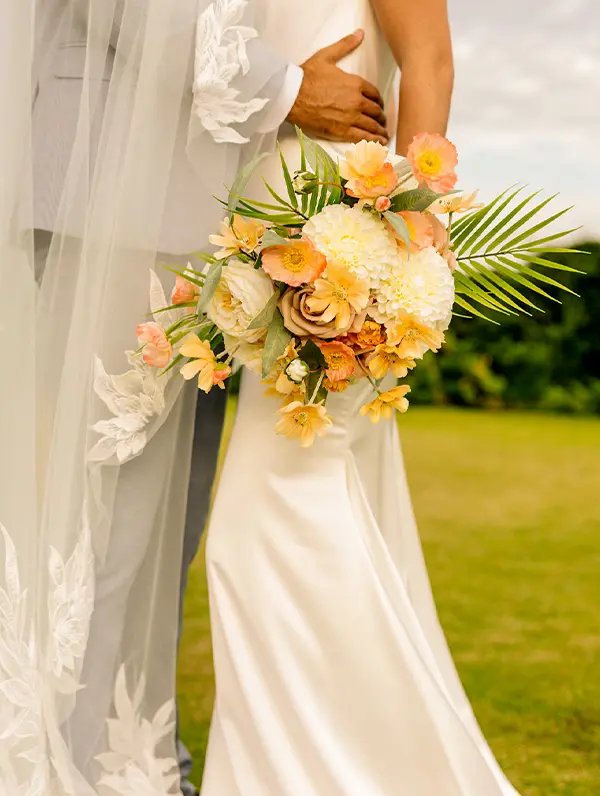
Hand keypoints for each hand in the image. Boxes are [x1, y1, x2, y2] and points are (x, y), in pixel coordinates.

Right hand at [287, 30, 387, 144]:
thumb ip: (345, 45)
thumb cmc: (307, 76)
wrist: (292, 96)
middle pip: (375, 111)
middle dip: (380, 117)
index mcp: (355, 83)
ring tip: (384, 135)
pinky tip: (378, 143)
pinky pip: (362, 137)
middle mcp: (356, 101)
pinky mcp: (341, 131)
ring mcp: (350, 117)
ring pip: (371, 126)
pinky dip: (373, 141)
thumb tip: (359, 34)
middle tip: (382, 122)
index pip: (374, 94)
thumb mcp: (327, 56)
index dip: (379, 101)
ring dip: (380, 131)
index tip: (379, 106)